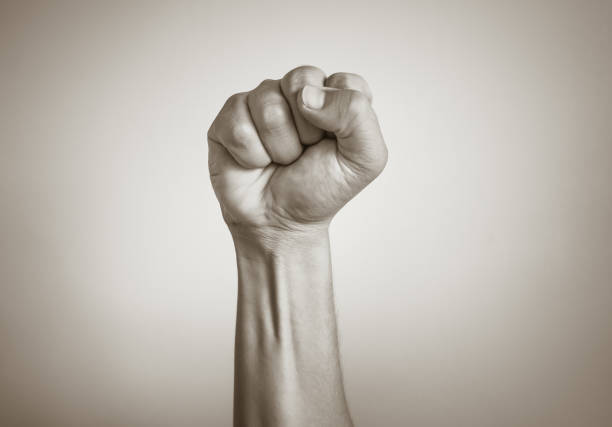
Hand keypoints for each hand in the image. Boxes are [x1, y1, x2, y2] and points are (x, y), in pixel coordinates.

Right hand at [207, 66, 387, 234]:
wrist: (280, 223)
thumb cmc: (321, 189)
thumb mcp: (364, 159)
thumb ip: (357, 115)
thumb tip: (306, 95)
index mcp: (335, 95)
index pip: (344, 82)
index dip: (340, 119)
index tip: (334, 145)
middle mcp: (298, 91)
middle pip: (301, 82)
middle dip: (306, 131)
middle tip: (304, 153)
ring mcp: (261, 100)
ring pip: (268, 106)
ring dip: (280, 147)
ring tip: (281, 160)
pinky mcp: (230, 116)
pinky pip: (238, 125)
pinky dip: (252, 155)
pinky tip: (255, 163)